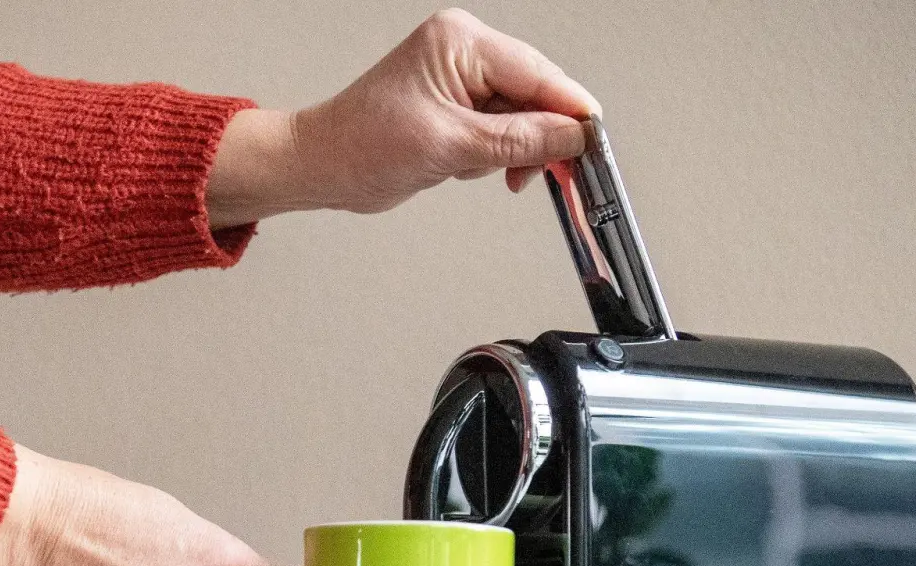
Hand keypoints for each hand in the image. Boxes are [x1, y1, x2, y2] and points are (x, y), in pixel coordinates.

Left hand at [206, 8, 599, 227]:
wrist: (323, 166)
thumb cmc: (362, 146)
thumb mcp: (450, 146)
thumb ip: (519, 140)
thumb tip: (572, 136)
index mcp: (461, 42)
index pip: (539, 74)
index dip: (569, 113)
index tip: (591, 147)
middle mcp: (465, 51)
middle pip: (536, 93)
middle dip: (534, 137)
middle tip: (530, 172)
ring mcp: (461, 77)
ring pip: (522, 116)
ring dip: (507, 150)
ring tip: (467, 165)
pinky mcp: (458, 104)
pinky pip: (500, 128)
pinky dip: (492, 154)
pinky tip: (465, 165)